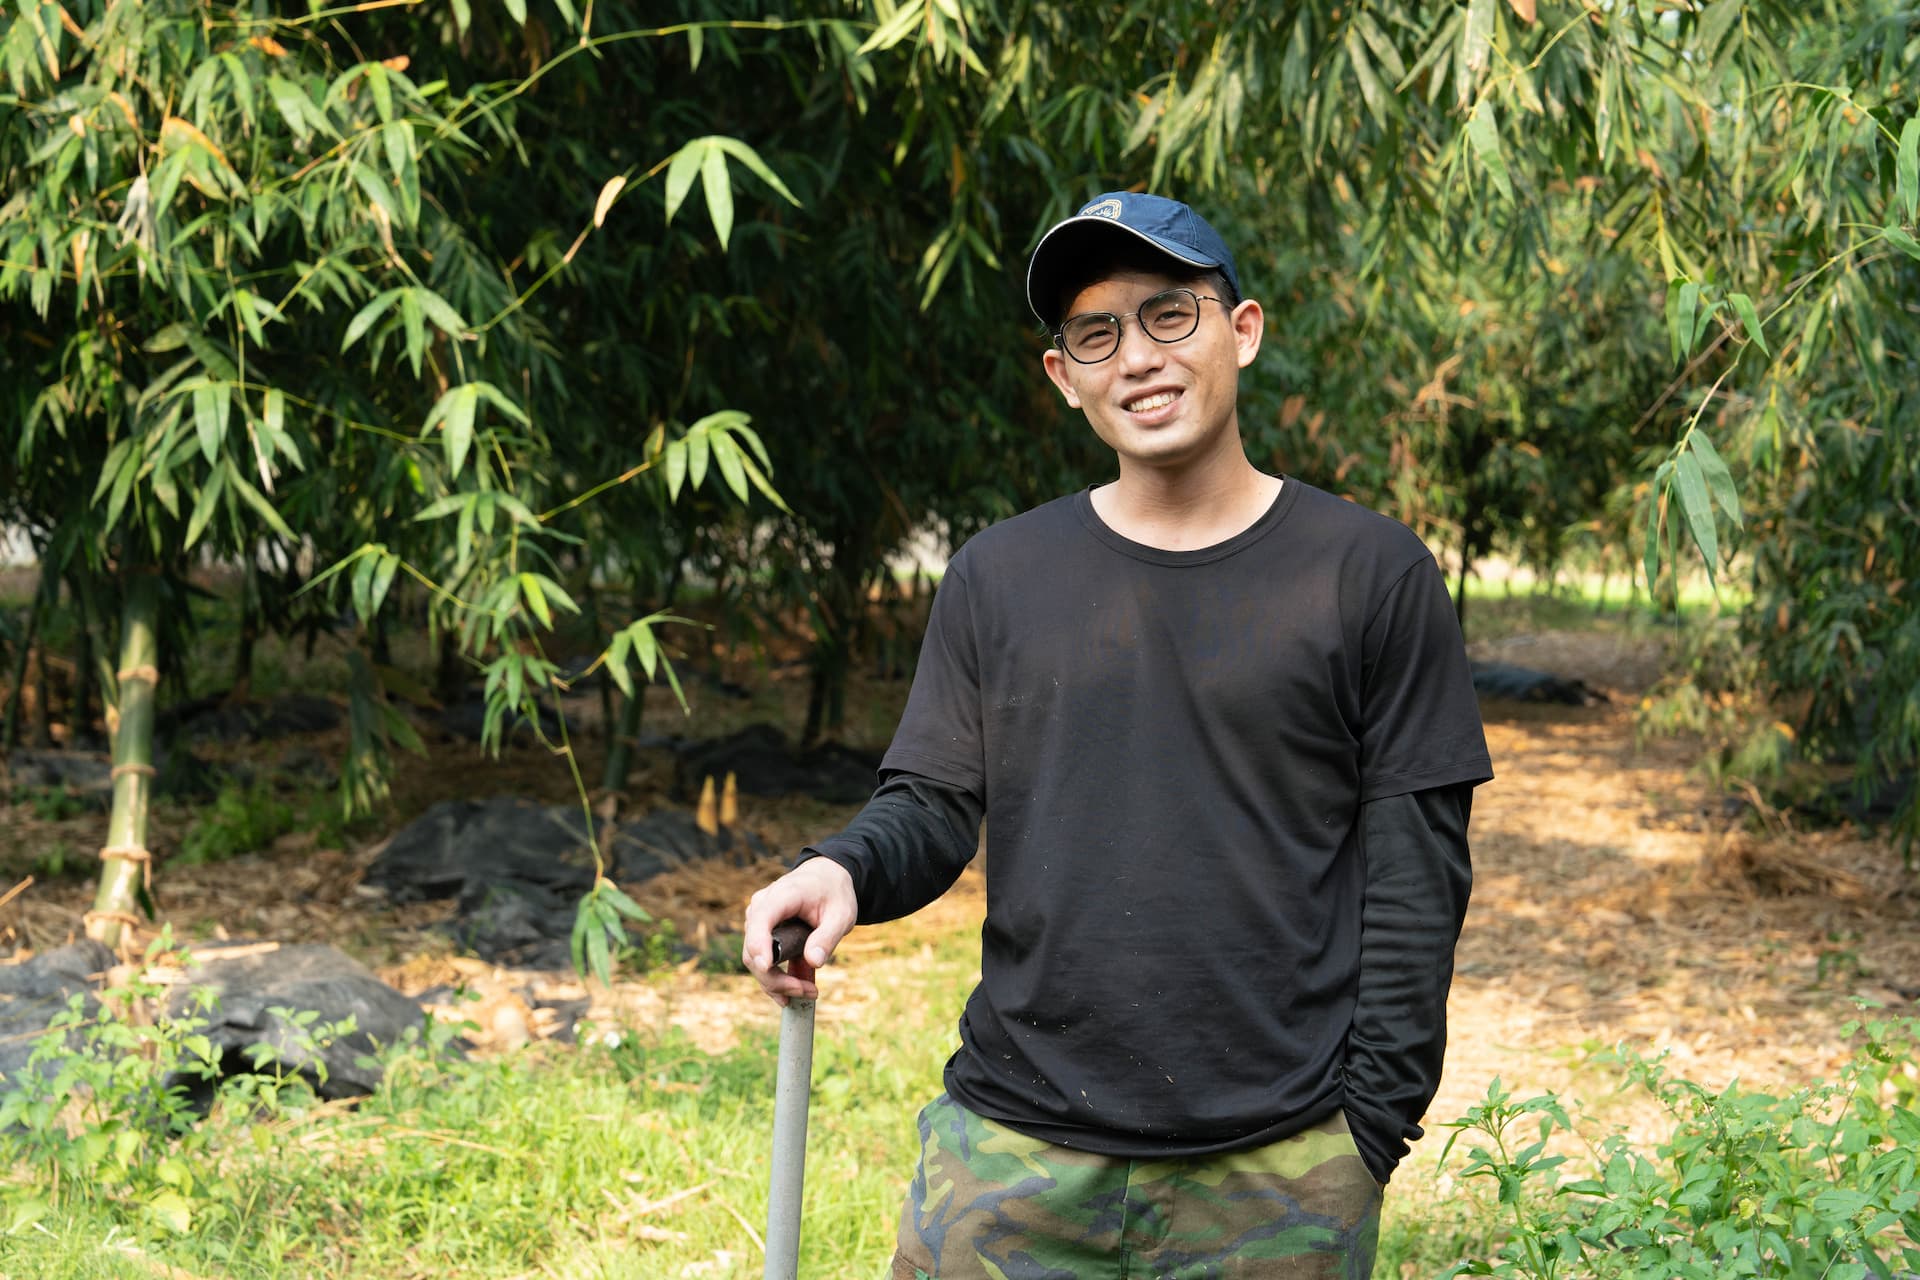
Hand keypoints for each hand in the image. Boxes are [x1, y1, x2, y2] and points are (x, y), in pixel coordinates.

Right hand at [742, 857, 856, 1005]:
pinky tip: (795, 991)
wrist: (826, 879)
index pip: (760, 920)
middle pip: (754, 950)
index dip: (759, 945)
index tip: (767, 967)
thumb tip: (814, 962)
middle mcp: (761, 907)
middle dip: (776, 978)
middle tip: (809, 992)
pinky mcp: (760, 933)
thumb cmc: (834, 893)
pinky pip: (761, 961)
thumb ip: (828, 936)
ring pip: (755, 960)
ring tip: (809, 993)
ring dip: (777, 983)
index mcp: (781, 895)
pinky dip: (775, 978)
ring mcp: (757, 921)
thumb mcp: (842, 914)